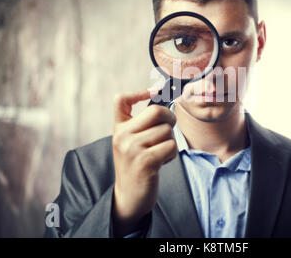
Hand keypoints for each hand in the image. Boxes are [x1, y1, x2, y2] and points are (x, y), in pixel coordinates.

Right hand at [112, 89, 176, 235]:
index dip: (138, 92)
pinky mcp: (145, 161)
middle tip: (168, 129)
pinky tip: (162, 162)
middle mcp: (122, 136)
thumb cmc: (136, 165)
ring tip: (159, 153)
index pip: (120, 100)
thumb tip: (166, 104)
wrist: (129, 197)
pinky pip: (170, 146)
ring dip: (170, 142)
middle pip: (156, 111)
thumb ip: (142, 125)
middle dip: (170, 118)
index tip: (153, 93)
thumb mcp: (131, 142)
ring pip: (167, 131)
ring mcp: (132, 148)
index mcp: (119, 128)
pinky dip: (171, 154)